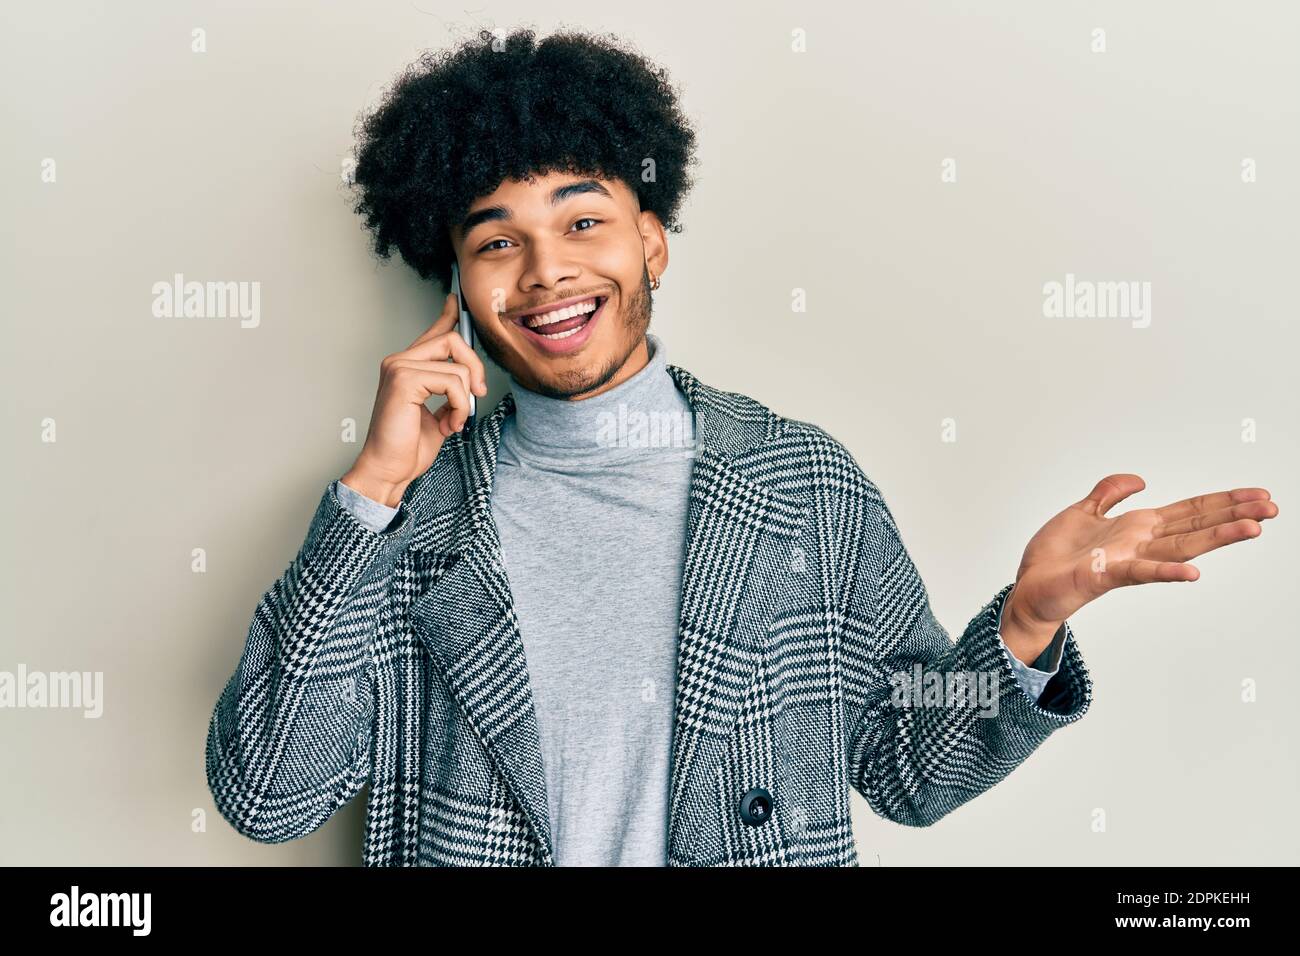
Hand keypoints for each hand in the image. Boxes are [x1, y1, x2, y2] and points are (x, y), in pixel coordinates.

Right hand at [340, 293, 486, 506]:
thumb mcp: (438, 413)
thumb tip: (469, 378)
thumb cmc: (407, 447)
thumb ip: (449, 391)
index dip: (449, 316)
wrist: (389, 469)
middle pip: (453, 340)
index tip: (456, 301)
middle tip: (478, 395)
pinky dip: (460, 407)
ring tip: (453, 421)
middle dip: (476, 368)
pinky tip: (448, 424)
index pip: (433, 333)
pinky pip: (453, 382)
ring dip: (465, 400)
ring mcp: (400, 367)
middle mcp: (400, 361)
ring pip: (458, 367)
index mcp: (406, 367)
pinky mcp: (404, 379)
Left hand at [1004, 474, 1278, 646]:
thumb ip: (1109, 493)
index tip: (1259, 494)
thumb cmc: (1055, 557)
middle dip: (1233, 515)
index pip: (1190, 510)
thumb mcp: (1082, 512)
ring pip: (1180, 547)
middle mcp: (1140, 544)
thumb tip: (1138, 479)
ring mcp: (1127, 561)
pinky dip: (1166, 572)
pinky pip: (1140, 572)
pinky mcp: (1106, 574)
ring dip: (1216, 538)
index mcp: (1137, 527)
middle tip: (1272, 507)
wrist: (1029, 587)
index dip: (1223, 501)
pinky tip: (1193, 573)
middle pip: (1196, 526)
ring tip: (1252, 529)